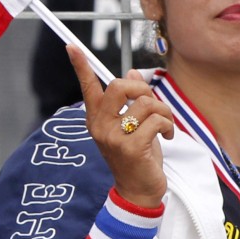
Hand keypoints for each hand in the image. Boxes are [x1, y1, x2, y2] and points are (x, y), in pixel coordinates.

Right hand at [67, 45, 173, 207]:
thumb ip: (131, 102)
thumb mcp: (133, 127)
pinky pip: (156, 121)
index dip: (80, 66)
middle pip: (119, 86)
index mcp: (97, 120)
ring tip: (165, 127)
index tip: (71, 46)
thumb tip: (132, 74)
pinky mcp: (130, 147)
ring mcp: (113, 137)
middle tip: (153, 106)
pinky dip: (168, 126)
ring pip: (145, 103)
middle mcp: (100, 126)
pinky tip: (167, 137)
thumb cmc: (137, 158)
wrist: (139, 192)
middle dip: (142, 89)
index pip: (87, 88)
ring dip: (164, 112)